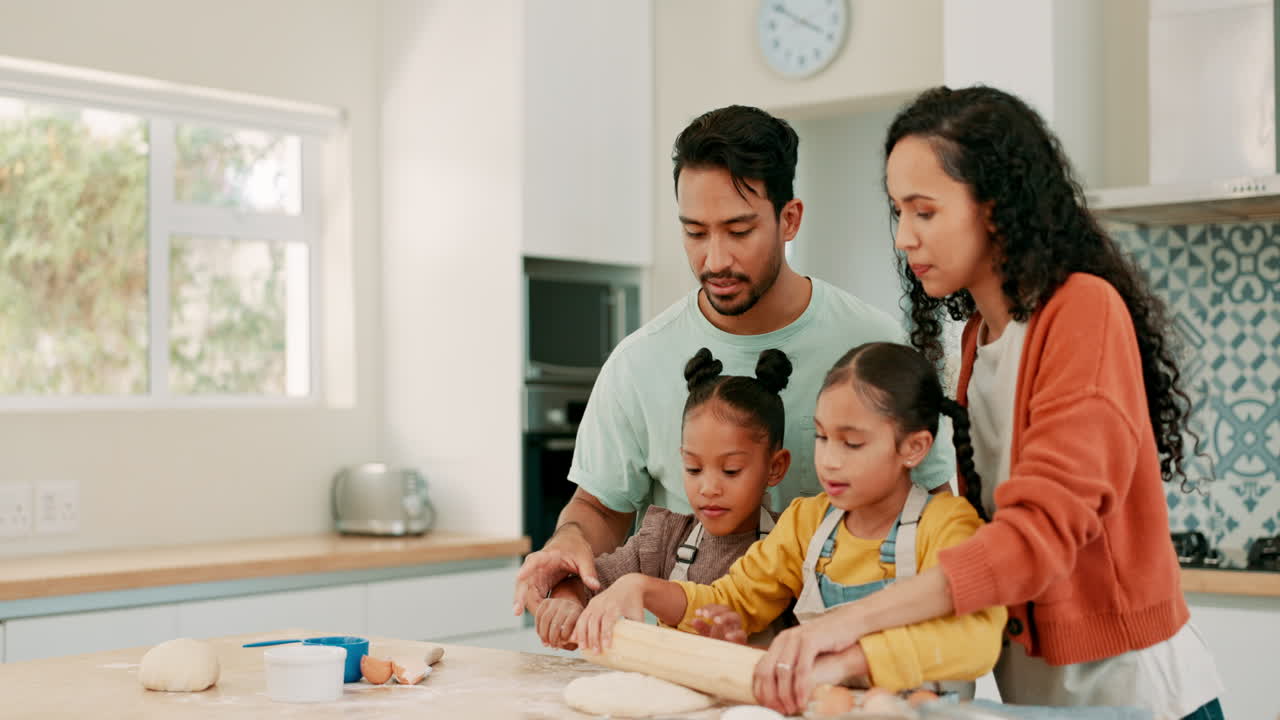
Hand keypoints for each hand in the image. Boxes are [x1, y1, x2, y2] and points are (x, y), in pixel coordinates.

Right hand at [512, 526, 600, 615]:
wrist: (570, 544)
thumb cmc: (575, 548)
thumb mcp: (584, 557)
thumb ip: (588, 572)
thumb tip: (595, 586)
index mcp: (546, 556)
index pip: (533, 561)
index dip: (526, 569)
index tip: (520, 576)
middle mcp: (535, 567)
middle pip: (523, 582)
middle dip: (519, 596)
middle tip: (516, 611)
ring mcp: (534, 578)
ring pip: (525, 594)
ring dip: (528, 608)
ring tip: (539, 625)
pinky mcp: (538, 586)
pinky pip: (533, 600)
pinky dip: (538, 610)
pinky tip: (545, 623)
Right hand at [534, 597, 582, 649]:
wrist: (570, 607)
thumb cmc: (575, 623)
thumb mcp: (579, 629)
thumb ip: (574, 638)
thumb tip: (563, 643)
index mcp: (576, 611)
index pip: (568, 624)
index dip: (564, 636)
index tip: (563, 643)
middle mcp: (566, 604)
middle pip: (555, 623)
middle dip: (553, 638)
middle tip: (553, 647)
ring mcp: (555, 602)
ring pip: (545, 619)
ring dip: (543, 634)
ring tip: (546, 644)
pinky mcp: (546, 602)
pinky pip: (538, 615)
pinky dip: (538, 627)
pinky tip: (541, 636)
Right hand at [570, 574, 646, 653]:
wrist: (628, 585)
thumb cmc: (634, 603)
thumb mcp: (638, 615)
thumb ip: (637, 630)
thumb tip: (639, 648)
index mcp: (616, 606)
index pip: (609, 620)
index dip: (607, 633)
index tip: (607, 646)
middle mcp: (603, 603)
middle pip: (595, 621)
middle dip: (594, 638)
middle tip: (596, 652)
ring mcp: (595, 603)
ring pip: (585, 619)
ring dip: (582, 634)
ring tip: (583, 648)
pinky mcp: (591, 604)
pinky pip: (582, 617)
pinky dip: (578, 628)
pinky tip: (575, 639)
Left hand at [689, 604, 746, 644]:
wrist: (726, 661)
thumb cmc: (718, 646)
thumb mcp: (708, 636)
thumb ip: (702, 628)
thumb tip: (693, 620)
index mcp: (722, 619)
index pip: (717, 608)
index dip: (708, 607)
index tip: (697, 612)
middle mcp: (730, 622)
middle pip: (727, 609)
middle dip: (716, 610)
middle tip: (706, 615)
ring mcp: (737, 630)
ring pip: (736, 617)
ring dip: (726, 617)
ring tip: (716, 621)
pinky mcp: (742, 641)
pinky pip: (742, 634)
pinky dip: (735, 634)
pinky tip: (727, 636)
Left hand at [752, 605, 867, 714]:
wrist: (850, 622)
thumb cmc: (829, 641)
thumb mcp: (805, 651)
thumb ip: (793, 664)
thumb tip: (782, 689)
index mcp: (779, 642)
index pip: (759, 669)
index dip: (761, 691)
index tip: (768, 706)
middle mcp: (784, 639)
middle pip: (766, 672)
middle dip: (770, 696)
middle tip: (778, 710)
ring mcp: (796, 638)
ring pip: (782, 673)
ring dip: (785, 695)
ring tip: (791, 708)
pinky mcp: (810, 641)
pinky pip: (801, 670)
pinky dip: (800, 688)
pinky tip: (802, 700)